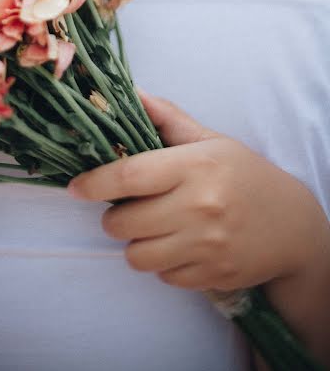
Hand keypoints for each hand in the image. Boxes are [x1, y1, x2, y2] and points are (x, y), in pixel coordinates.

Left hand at [68, 92, 325, 291]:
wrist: (293, 225)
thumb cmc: (245, 175)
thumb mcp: (210, 141)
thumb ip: (168, 118)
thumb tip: (132, 93)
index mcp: (196, 166)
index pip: (130, 175)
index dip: (95, 183)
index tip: (76, 186)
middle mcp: (200, 207)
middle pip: (123, 222)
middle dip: (113, 215)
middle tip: (127, 206)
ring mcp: (207, 246)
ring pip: (136, 256)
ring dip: (135, 242)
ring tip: (152, 227)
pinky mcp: (212, 276)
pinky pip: (162, 277)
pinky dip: (161, 263)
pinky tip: (178, 245)